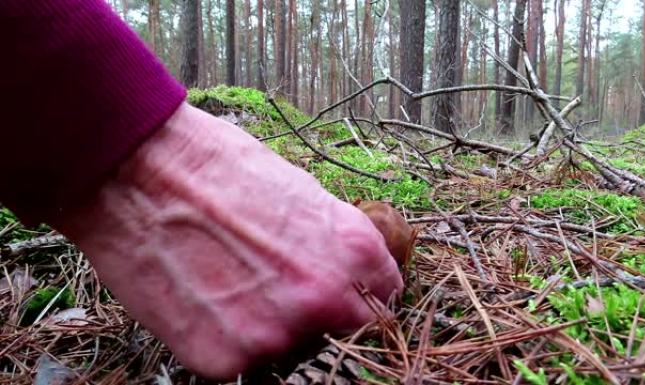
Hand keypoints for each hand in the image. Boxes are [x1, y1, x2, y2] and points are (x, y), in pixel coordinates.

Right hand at [53, 103, 402, 378]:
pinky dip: (230, 337)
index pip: (386, 296)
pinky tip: (205, 299)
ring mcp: (274, 334)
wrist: (137, 172)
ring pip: (293, 347)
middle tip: (288, 294)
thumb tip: (347, 272)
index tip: (347, 291)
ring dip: (274, 326)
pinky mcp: (224, 358)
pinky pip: (243, 360)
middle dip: (328, 316)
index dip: (365, 291)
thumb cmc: (217, 168)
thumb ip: (335, 243)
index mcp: (353, 250)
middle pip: (350, 331)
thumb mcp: (300, 192)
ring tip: (233, 285)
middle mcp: (323, 298)